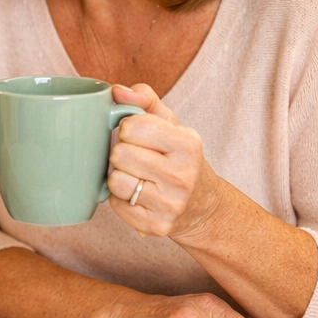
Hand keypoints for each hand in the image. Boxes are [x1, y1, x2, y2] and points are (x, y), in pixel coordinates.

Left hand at [106, 83, 219, 240]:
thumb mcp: (171, 124)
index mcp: (187, 144)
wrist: (203, 205)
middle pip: (119, 154)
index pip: (132, 125)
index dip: (128, 128)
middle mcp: (182, 176)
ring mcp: (171, 205)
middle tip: (138, 158)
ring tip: (137, 176)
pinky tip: (138, 195)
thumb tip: (117, 91)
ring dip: (119, 176)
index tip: (139, 136)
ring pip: (115, 181)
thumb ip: (144, 100)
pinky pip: (116, 205)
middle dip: (122, 152)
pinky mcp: (156, 226)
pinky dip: (121, 199)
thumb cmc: (179, 158)